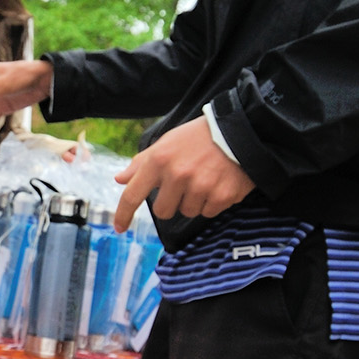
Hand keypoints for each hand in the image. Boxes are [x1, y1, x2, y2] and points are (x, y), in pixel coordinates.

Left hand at [112, 119, 253, 231]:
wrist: (239, 130)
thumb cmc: (198, 137)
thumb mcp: (166, 142)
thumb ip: (142, 163)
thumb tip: (120, 179)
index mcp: (159, 160)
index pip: (133, 194)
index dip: (124, 214)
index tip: (119, 228)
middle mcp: (178, 174)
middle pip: (162, 211)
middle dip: (170, 203)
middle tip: (183, 185)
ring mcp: (200, 186)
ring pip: (187, 212)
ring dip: (194, 201)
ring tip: (205, 179)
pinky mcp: (222, 196)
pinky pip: (208, 212)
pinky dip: (212, 202)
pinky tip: (218, 182)